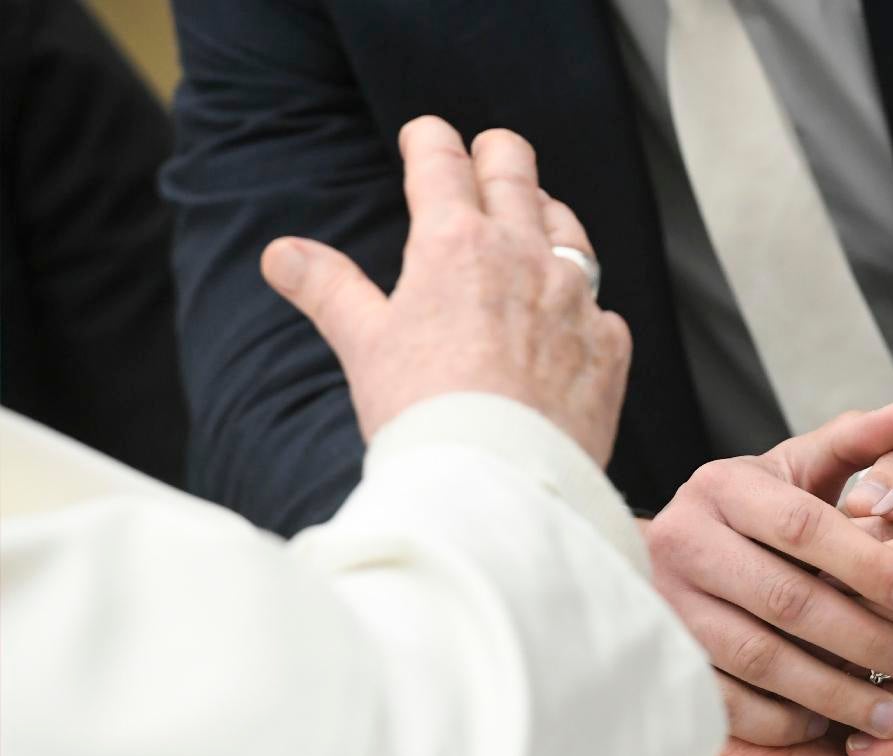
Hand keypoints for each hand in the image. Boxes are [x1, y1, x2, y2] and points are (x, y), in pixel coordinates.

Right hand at [260, 117, 629, 462]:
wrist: (498, 480)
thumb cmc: (424, 412)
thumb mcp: (364, 345)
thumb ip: (329, 289)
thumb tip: (281, 253)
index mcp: (455, 244)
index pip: (441, 163)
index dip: (429, 141)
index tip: (425, 137)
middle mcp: (524, 256)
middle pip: (516, 171)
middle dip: (496, 155)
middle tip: (485, 155)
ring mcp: (575, 301)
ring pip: (568, 230)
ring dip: (547, 217)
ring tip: (535, 219)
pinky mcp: (609, 348)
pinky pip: (602, 310)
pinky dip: (583, 308)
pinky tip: (570, 320)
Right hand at [645, 406, 892, 745]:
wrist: (666, 555)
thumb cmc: (754, 512)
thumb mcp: (795, 469)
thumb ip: (854, 444)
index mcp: (721, 488)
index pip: (800, 526)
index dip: (864, 563)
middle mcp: (684, 543)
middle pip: (784, 598)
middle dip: (863, 637)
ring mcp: (667, 607)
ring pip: (758, 659)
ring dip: (833, 691)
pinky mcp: (664, 660)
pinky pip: (728, 702)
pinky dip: (782, 720)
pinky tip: (829, 726)